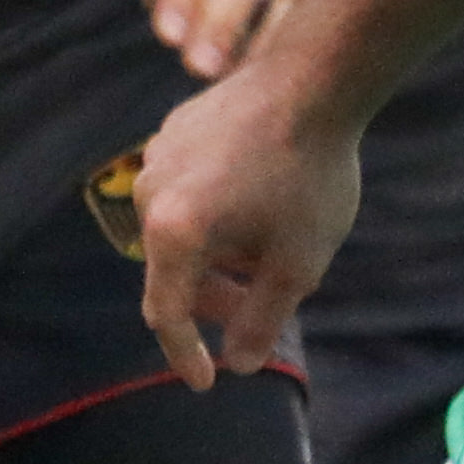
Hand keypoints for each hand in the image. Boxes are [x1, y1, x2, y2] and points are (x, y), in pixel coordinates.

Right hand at [133, 65, 359, 389]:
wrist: (314, 81)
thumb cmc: (310, 175)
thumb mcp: (299, 263)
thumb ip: (262, 319)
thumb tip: (239, 362)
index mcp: (173, 233)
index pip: (167, 313)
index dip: (186, 355)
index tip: (207, 382)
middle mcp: (149, 194)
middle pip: (172, 269)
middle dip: (213, 298)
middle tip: (257, 309)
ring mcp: (156, 157)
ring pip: (178, 227)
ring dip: (214, 252)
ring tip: (264, 249)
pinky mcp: (173, 131)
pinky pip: (184, 189)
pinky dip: (212, 210)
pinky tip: (257, 200)